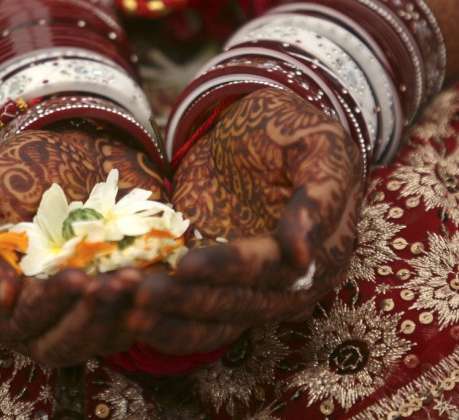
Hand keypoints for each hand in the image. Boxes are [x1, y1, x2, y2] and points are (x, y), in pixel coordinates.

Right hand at [0, 123, 164, 365]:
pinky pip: (131, 321)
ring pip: (98, 338)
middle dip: (88, 316)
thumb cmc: (11, 180)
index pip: (22, 323)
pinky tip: (154, 282)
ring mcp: (80, 314)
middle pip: (61, 344)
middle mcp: (40, 319)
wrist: (65, 153)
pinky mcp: (115, 303)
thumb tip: (5, 299)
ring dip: (119, 314)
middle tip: (112, 283)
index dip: (48, 305)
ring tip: (136, 280)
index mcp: (2, 304)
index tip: (76, 278)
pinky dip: (144, 307)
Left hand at [129, 87, 364, 354]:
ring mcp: (265, 294)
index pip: (274, 266)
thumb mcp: (318, 142)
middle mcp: (299, 283)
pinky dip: (169, 327)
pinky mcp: (232, 293)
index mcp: (327, 247)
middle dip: (191, 297)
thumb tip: (302, 255)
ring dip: (175, 321)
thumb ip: (319, 194)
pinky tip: (133, 320)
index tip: (186, 266)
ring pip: (222, 320)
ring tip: (132, 307)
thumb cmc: (292, 130)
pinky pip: (205, 324)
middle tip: (140, 289)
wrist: (258, 136)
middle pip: (244, 301)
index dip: (230, 267)